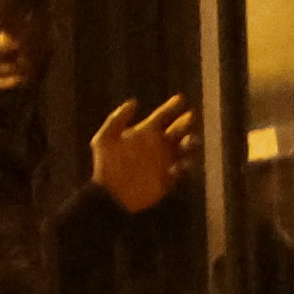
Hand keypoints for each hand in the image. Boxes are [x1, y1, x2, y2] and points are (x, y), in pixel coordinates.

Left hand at [89, 97, 196, 213]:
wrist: (109, 195)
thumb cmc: (104, 166)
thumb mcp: (104, 139)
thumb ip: (116, 119)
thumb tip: (133, 102)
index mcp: (145, 132)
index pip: (162, 116)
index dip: (172, 107)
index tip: (180, 99)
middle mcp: (157, 145)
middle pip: (177, 130)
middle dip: (185, 122)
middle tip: (189, 117)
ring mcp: (163, 162)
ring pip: (183, 148)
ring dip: (189, 143)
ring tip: (188, 140)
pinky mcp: (167, 179)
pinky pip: (182, 171)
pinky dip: (185, 166)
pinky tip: (182, 163)